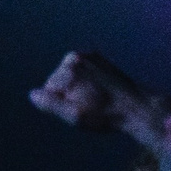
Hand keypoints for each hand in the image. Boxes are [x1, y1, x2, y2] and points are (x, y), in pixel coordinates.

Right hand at [28, 50, 170, 143]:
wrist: (137, 107)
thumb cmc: (105, 114)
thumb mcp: (74, 115)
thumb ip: (50, 104)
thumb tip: (33, 94)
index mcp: (68, 70)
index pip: (48, 90)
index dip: (62, 104)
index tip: (82, 109)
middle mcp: (76, 58)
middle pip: (58, 81)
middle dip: (69, 94)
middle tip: (91, 105)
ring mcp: (88, 56)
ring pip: (69, 77)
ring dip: (79, 89)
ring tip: (98, 99)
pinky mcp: (98, 59)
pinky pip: (81, 73)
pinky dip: (86, 82)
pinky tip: (100, 91)